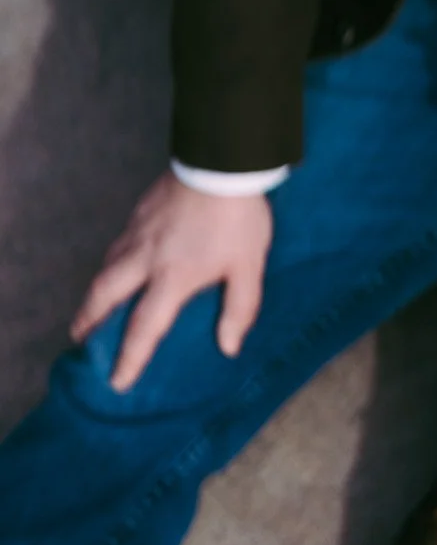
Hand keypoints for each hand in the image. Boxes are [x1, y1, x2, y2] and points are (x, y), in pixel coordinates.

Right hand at [72, 173, 274, 391]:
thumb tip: (228, 346)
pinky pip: (116, 245)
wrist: (223, 164)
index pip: (144, 327)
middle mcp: (146, 259)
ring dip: (95, 294)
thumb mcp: (249, 266)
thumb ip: (239, 308)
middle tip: (80, 339)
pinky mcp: (139, 212)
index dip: (129, 358)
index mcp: (173, 277)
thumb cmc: (240, 218)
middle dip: (89, 321)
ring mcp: (138, 233)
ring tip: (93, 308)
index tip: (116, 381)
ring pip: (105, 268)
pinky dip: (110, 263)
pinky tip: (117, 266)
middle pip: (104, 296)